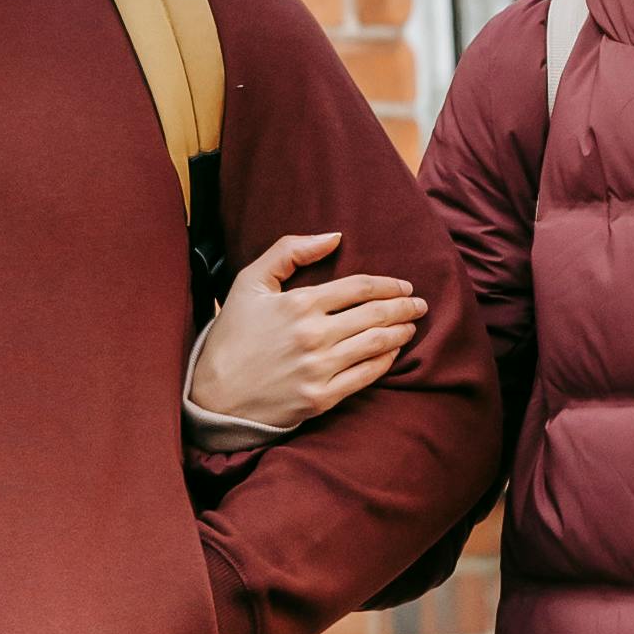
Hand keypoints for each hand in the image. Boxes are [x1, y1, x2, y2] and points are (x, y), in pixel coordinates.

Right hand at [189, 229, 424, 432]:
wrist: (215, 395)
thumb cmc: (233, 334)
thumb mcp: (250, 281)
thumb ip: (290, 251)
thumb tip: (335, 236)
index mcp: (299, 303)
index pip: (359, 288)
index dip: (388, 285)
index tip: (404, 285)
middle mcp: (314, 335)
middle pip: (375, 315)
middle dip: (403, 307)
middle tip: (419, 304)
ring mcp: (319, 369)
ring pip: (376, 345)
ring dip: (400, 332)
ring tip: (411, 326)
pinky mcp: (321, 398)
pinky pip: (366, 376)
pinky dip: (385, 361)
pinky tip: (393, 352)